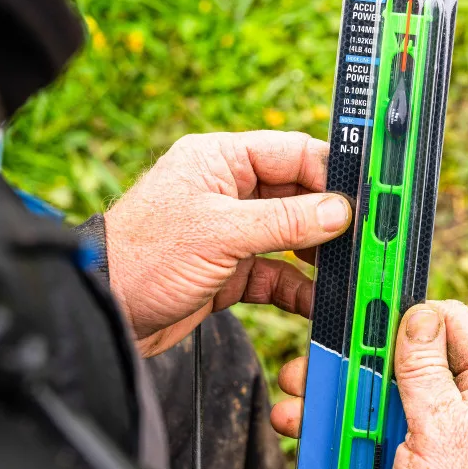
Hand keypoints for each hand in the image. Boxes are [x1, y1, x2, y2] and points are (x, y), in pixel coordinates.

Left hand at [104, 131, 351, 356]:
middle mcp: (228, 190)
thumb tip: (339, 211)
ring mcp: (230, 231)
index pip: (291, 153)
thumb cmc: (144, 258)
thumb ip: (284, 220)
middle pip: (297, 195)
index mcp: (221, 160)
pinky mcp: (229, 270)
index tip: (365, 195)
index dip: (330, 172)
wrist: (102, 315)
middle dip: (330, 218)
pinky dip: (297, 287)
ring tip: (348, 270)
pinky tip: (318, 301)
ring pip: (290, 236)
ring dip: (318, 255)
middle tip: (364, 238)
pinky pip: (275, 273)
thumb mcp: (220, 232)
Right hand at [272, 301, 467, 468]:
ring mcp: (420, 434)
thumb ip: (427, 370)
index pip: (451, 322)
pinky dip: (326, 427)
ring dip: (328, 392)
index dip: (409, 308)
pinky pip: (355, 429)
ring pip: (368, 392)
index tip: (366, 299)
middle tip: (318, 358)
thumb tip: (418, 312)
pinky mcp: (390, 458)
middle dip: (353, 356)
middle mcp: (453, 405)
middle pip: (397, 356)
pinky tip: (302, 426)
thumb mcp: (444, 431)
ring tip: (297, 396)